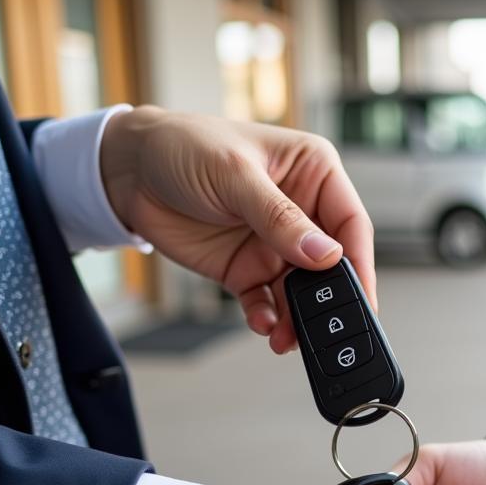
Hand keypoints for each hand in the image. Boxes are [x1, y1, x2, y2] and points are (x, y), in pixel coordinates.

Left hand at [100, 106, 373, 353]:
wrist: (125, 169)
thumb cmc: (182, 147)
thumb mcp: (235, 176)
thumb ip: (281, 219)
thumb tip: (326, 255)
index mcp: (313, 173)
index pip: (350, 224)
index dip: (359, 263)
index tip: (361, 297)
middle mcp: (302, 212)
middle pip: (330, 266)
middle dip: (329, 300)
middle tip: (327, 329)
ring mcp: (275, 245)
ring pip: (301, 292)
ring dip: (297, 318)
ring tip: (288, 337)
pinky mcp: (247, 269)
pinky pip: (267, 302)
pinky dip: (267, 318)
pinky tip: (264, 324)